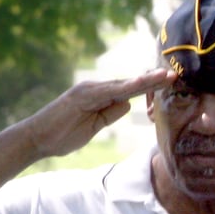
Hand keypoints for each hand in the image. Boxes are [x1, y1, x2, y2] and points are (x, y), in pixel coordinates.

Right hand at [24, 69, 175, 159]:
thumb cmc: (63, 135)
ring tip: (167, 77)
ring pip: (123, 84)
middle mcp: (95, 89)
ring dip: (146, 81)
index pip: (130, 91)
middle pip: (130, 83)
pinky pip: (108, 91)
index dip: (150, 87)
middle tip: (177, 74)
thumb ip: (109, 114)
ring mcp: (88, 90)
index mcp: (99, 97)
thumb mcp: (94, 127)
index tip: (170, 84)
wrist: (37, 139)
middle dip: (154, 80)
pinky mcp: (81, 96)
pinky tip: (142, 84)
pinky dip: (126, 87)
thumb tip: (127, 105)